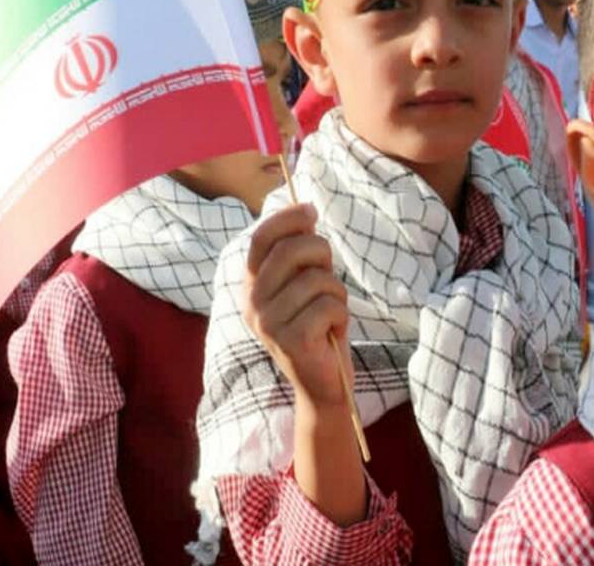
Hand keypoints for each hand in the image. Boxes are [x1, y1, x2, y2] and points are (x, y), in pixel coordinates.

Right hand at [242, 204, 352, 409]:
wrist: (323, 383)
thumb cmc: (319, 327)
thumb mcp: (306, 286)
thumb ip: (300, 255)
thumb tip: (306, 211)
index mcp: (252, 286)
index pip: (260, 238)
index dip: (286, 218)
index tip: (310, 211)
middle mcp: (252, 303)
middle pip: (292, 251)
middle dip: (321, 253)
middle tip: (328, 274)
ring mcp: (269, 323)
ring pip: (317, 279)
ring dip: (336, 292)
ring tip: (330, 312)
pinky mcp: (291, 340)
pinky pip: (330, 306)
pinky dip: (341, 315)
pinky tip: (333, 330)